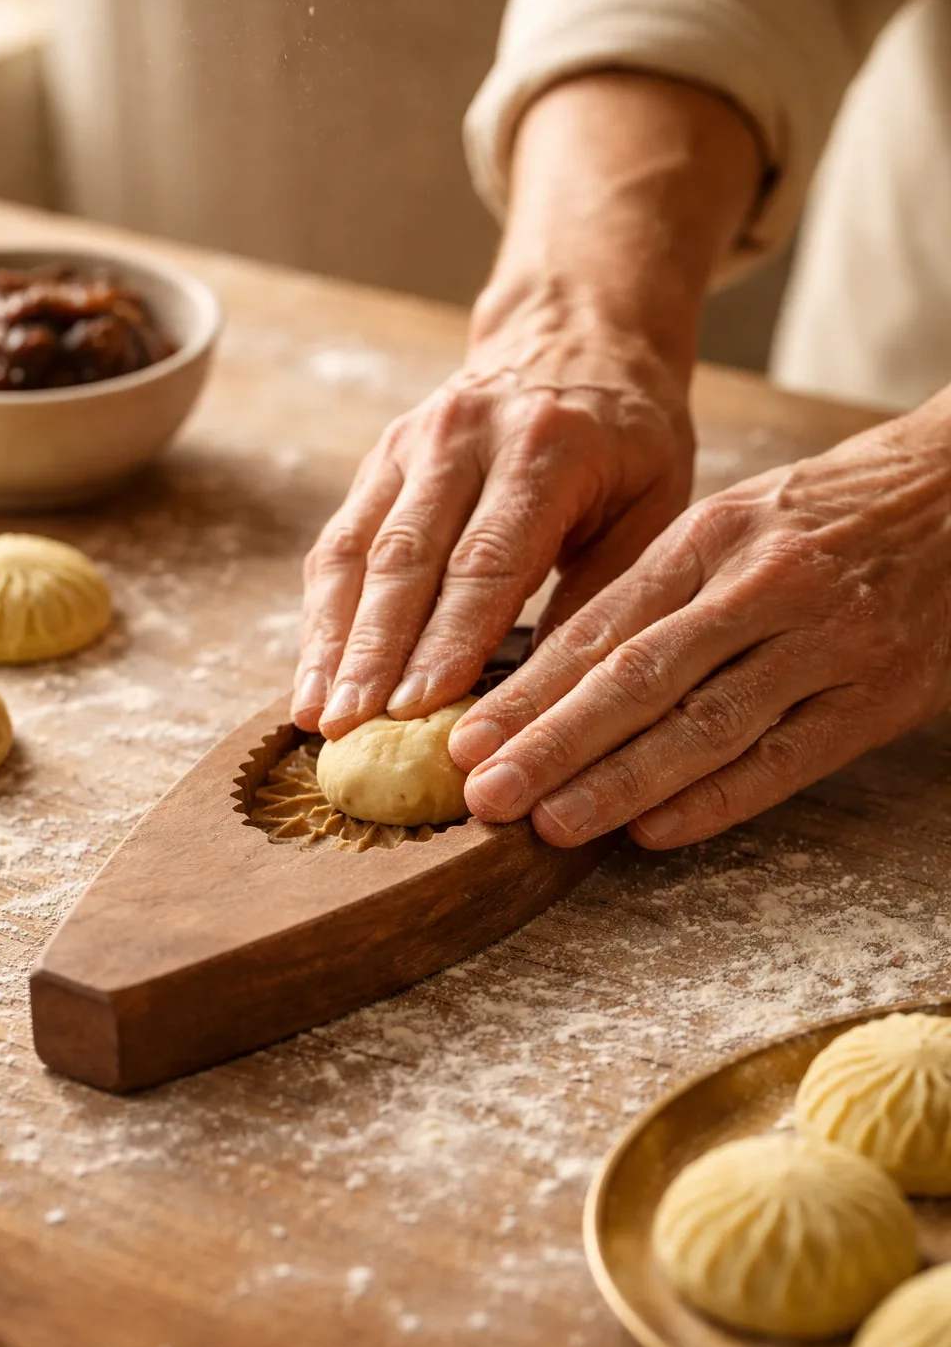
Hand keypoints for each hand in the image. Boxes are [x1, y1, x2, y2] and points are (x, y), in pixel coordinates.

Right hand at [292, 69, 761, 738]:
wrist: (577, 336)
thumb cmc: (628, 442)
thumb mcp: (653, 507)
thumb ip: (603, 594)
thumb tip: (551, 701)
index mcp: (547, 447)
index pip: (488, 559)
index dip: (449, 639)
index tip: (418, 707)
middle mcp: (467, 436)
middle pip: (408, 558)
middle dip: (375, 652)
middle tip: (352, 727)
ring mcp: (412, 444)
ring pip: (359, 552)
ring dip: (333, 640)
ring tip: (317, 714)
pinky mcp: (380, 460)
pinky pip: (342, 543)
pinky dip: (324, 614)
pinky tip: (314, 675)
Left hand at [450, 404, 950, 847]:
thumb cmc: (824, 514)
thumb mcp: (733, 522)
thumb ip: (655, 591)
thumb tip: (554, 676)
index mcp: (711, 536)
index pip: (603, 626)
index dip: (530, 690)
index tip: (468, 738)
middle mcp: (761, 585)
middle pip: (639, 678)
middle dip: (553, 743)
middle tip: (486, 794)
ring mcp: (824, 641)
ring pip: (706, 724)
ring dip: (621, 782)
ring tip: (552, 824)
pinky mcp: (878, 694)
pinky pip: (786, 758)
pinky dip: (718, 799)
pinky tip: (655, 832)